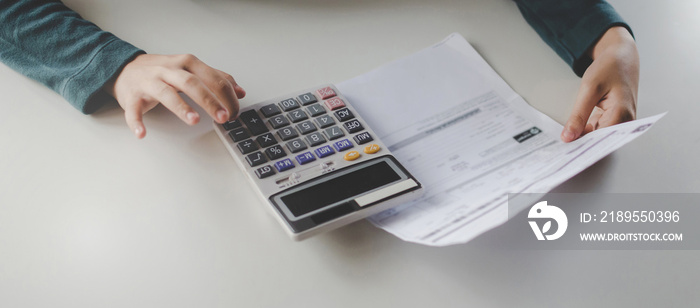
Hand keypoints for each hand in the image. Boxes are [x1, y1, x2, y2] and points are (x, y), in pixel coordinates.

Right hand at [104, 54, 245, 137]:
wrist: (125, 68)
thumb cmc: (162, 71)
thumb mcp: (191, 69)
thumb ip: (215, 79)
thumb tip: (240, 92)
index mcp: (187, 63)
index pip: (212, 77)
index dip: (226, 95)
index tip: (235, 111)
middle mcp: (169, 70)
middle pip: (192, 83)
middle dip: (210, 100)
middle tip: (223, 117)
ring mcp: (150, 82)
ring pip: (166, 93)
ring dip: (181, 107)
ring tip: (194, 121)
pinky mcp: (132, 96)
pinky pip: (134, 109)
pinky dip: (136, 121)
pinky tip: (142, 133)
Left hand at [561, 26, 638, 141]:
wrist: (621, 56)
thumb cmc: (610, 68)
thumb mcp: (589, 89)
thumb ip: (579, 115)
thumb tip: (568, 136)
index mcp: (623, 113)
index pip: (602, 140)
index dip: (584, 147)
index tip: (566, 152)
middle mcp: (625, 120)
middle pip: (601, 140)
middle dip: (582, 144)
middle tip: (561, 149)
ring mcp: (621, 120)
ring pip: (599, 136)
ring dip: (583, 138)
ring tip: (565, 143)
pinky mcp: (614, 118)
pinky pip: (599, 129)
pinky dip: (586, 131)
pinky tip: (573, 133)